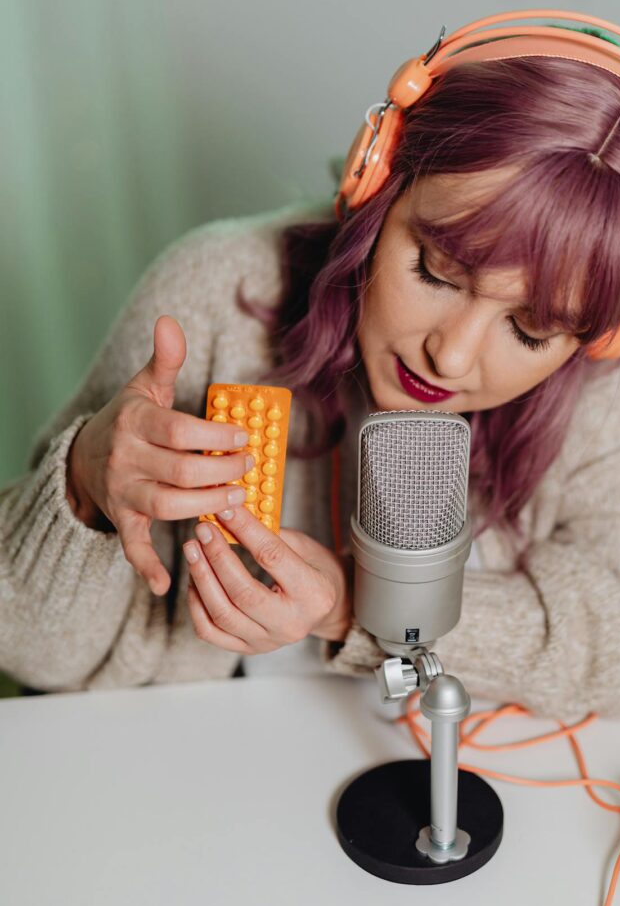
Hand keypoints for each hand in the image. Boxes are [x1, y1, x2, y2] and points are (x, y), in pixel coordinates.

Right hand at [66, 315, 254, 595]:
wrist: (83, 457)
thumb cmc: (129, 418)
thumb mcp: (145, 386)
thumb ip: (165, 358)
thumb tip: (171, 320)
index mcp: (136, 421)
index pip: (181, 430)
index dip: (217, 437)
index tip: (245, 437)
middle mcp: (126, 458)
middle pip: (181, 471)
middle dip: (222, 471)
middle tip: (250, 468)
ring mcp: (123, 492)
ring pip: (166, 507)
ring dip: (206, 507)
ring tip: (238, 499)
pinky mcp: (122, 519)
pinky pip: (133, 546)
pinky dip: (148, 567)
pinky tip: (167, 584)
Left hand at [183, 506, 352, 652]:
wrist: (327, 609)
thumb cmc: (316, 571)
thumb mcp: (305, 547)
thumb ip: (271, 534)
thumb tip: (232, 514)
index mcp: (313, 594)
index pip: (272, 557)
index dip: (245, 530)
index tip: (224, 510)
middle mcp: (291, 624)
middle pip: (242, 591)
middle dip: (217, 556)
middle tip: (203, 530)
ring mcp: (268, 641)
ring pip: (222, 614)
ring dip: (201, 577)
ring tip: (192, 550)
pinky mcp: (248, 649)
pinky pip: (211, 631)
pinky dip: (196, 604)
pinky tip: (194, 579)